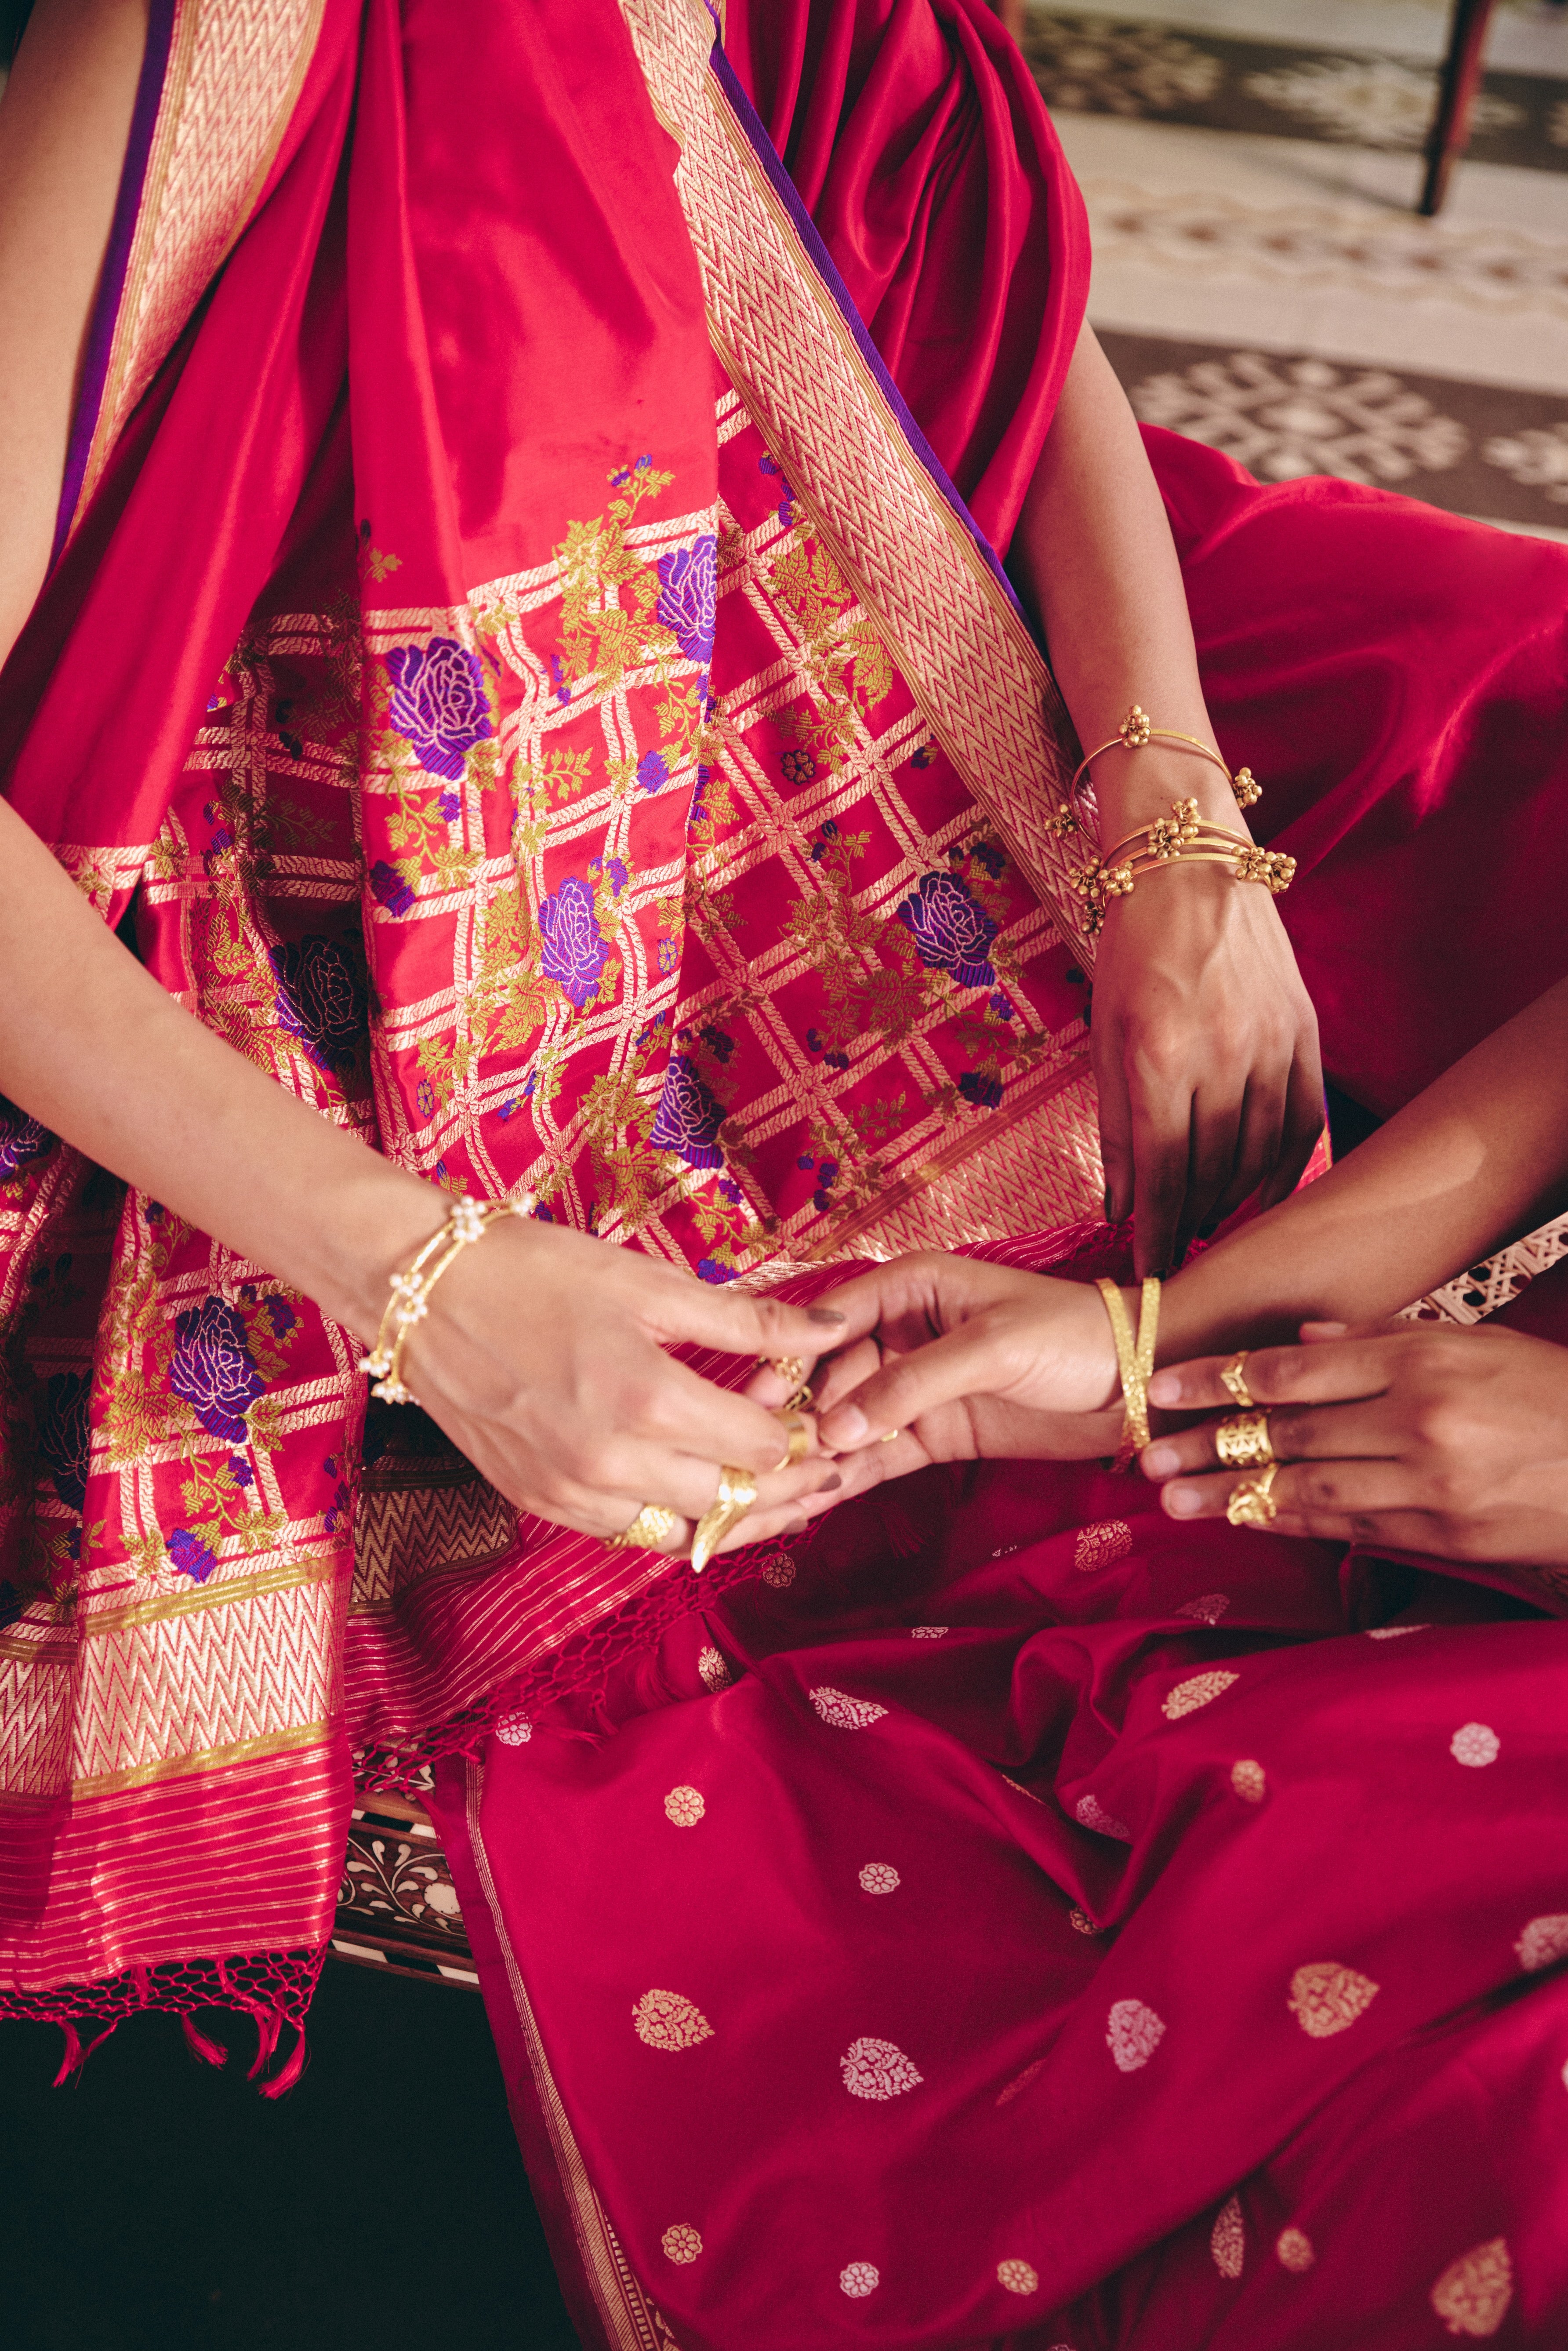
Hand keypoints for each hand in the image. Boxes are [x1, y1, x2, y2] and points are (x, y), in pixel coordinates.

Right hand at [398, 1216, 844, 1555]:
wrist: (423, 1295)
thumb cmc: (536, 1273)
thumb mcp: (649, 1285)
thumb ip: (747, 1320)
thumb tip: (830, 1330)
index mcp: (646, 1398)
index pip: (759, 1448)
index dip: (799, 1436)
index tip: (815, 1421)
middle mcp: (610, 1460)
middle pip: (732, 1501)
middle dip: (783, 1486)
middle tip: (817, 1468)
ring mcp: (571, 1491)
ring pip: (682, 1533)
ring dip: (733, 1516)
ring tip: (771, 1492)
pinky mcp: (540, 1502)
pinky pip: (628, 1534)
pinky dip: (670, 1521)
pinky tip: (695, 1494)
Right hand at [753, 1253, 1124, 1471]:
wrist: (1137, 1384)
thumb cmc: (1070, 1337)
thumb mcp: (991, 1348)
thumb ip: (914, 1384)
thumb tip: (839, 1427)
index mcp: (911, 1287)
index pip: (832, 1320)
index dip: (791, 1357)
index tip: (754, 1398)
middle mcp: (901, 1333)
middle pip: (830, 1374)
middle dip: (798, 1413)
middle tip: (766, 1455)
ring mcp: (915, 1388)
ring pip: (849, 1418)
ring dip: (817, 1449)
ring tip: (776, 1486)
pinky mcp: (934, 1433)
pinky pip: (880, 1454)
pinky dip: (850, 1476)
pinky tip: (814, 1499)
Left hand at [1093, 861, 1323, 1277]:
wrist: (1192, 869)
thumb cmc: (1132, 950)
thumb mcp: (1104, 1035)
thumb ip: (1115, 1127)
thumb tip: (1118, 1208)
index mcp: (1161, 1057)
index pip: (1163, 1174)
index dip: (1156, 1232)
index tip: (1150, 1273)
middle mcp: (1224, 1056)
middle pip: (1212, 1172)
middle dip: (1191, 1224)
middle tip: (1176, 1258)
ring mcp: (1273, 1045)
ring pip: (1261, 1153)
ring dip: (1235, 1202)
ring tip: (1210, 1228)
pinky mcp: (1304, 1034)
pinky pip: (1304, 1121)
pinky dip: (1287, 1167)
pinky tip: (1267, 1197)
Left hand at [1141, 1320, 1567, 1572]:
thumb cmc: (1547, 1393)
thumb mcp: (1473, 1344)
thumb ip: (1380, 1339)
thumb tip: (1302, 1337)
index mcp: (1421, 1360)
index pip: (1295, 1368)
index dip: (1220, 1379)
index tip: (1163, 1388)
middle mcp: (1419, 1421)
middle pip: (1289, 1431)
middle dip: (1207, 1444)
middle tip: (1142, 1456)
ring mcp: (1431, 1484)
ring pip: (1309, 1487)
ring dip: (1232, 1495)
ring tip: (1172, 1500)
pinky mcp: (1445, 1536)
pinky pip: (1351, 1529)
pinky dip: (1292, 1524)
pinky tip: (1247, 1521)